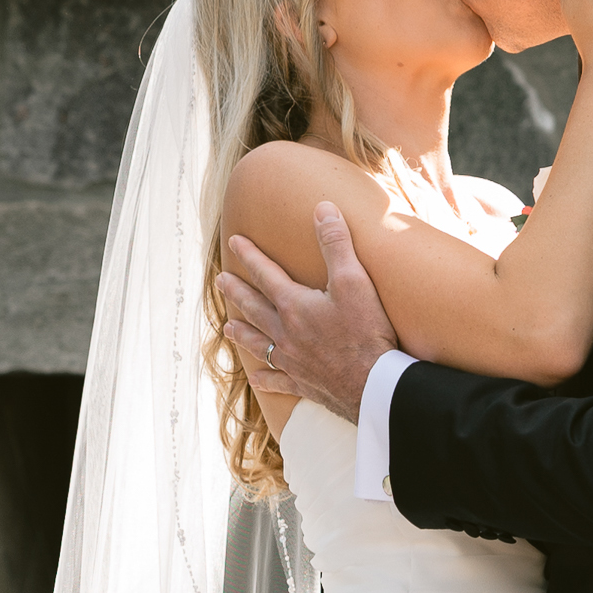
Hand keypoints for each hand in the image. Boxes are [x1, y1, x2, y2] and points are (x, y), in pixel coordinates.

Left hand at [217, 204, 401, 421]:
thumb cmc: (365, 332)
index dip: (250, 256)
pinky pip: (277, 380)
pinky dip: (265, 378)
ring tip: (227, 327)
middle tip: (220, 282)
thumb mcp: (354, 281)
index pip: (266, 274)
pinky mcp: (303, 383)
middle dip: (236, 292)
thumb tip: (322, 208)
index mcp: (294, 305)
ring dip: (242, 333)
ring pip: (258, 343)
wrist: (372, 385)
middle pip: (254, 308)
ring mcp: (291, 360)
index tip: (235, 242)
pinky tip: (256, 377)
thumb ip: (336, 244)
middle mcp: (285, 333)